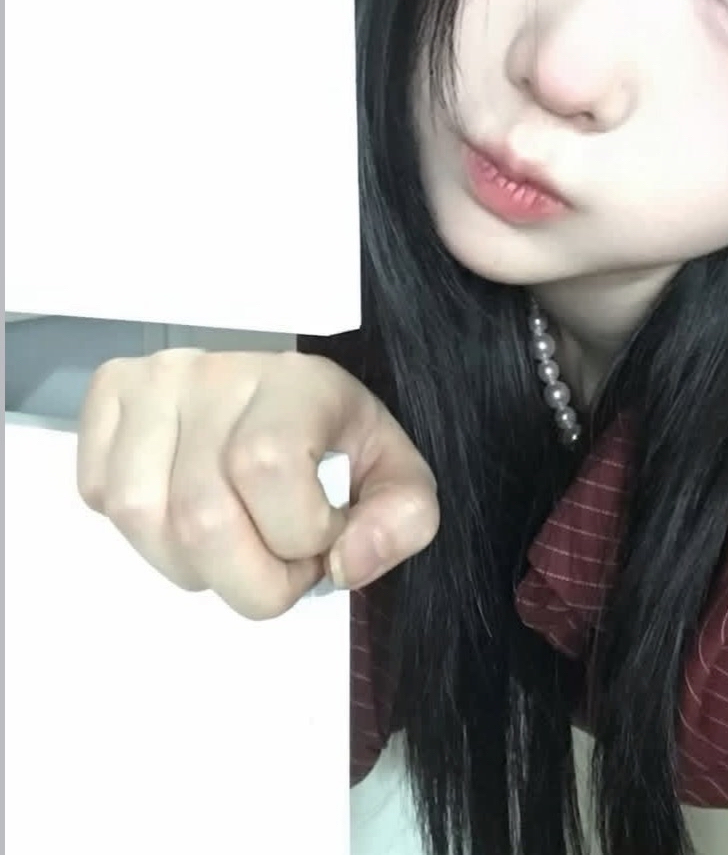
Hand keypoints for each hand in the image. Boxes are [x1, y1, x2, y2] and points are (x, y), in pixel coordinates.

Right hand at [76, 349, 438, 618]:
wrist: (281, 388)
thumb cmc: (332, 435)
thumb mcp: (392, 471)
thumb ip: (403, 518)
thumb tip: (348, 564)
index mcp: (297, 384)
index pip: (268, 469)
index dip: (297, 535)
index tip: (323, 539)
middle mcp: (215, 374)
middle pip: (201, 517)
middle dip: (250, 578)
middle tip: (281, 563)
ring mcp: (153, 383)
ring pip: (142, 519)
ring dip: (195, 565)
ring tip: (237, 541)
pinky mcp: (108, 397)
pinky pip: (99, 495)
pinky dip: (146, 532)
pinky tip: (188, 512)